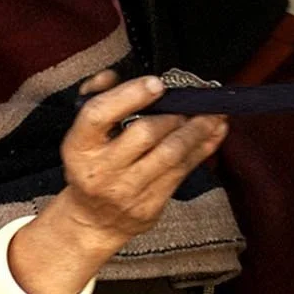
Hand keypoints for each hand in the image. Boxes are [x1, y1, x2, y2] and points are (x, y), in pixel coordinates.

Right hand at [50, 71, 228, 253]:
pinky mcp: (150, 205)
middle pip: (144, 134)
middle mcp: (101, 169)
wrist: (94, 219)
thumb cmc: (93, 165)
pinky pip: (182, 172)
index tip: (157, 83)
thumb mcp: (85, 134)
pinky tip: (215, 133)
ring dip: (198, 130)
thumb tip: (112, 75)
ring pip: (171, 154)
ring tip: (214, 114)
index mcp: (79, 146)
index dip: (129, 96)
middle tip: (193, 102)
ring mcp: (126, 190)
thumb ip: (97, 98)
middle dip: (174, 115)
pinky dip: (203, 149)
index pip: (98, 114)